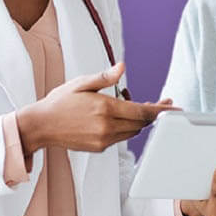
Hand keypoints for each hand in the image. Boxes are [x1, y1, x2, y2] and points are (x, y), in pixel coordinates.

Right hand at [16, 62, 175, 154]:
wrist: (42, 126)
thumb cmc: (60, 102)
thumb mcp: (81, 83)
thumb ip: (105, 78)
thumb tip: (122, 68)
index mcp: (105, 108)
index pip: (142, 112)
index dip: (160, 110)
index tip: (173, 108)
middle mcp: (106, 127)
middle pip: (140, 123)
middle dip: (152, 114)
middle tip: (160, 103)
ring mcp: (103, 139)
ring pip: (132, 132)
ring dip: (139, 121)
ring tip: (135, 106)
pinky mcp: (99, 147)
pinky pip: (121, 138)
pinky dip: (126, 128)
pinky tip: (120, 117)